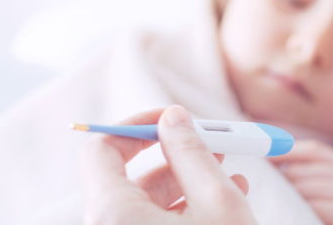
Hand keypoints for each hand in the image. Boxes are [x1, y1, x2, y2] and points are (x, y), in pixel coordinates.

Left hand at [80, 105, 257, 224]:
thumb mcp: (217, 201)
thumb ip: (191, 153)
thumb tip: (173, 117)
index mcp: (112, 214)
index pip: (101, 149)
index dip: (137, 125)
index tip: (173, 117)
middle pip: (127, 176)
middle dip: (173, 154)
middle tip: (210, 142)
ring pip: (144, 202)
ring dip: (186, 180)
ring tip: (231, 173)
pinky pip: (152, 223)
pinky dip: (184, 208)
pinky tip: (225, 199)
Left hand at [268, 140, 332, 224]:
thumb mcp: (324, 199)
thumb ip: (308, 181)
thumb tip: (271, 165)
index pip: (314, 150)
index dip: (286, 151)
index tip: (262, 156)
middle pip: (303, 169)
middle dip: (281, 181)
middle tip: (266, 193)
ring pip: (303, 187)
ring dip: (287, 200)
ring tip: (282, 210)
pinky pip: (313, 206)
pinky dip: (299, 213)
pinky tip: (296, 219)